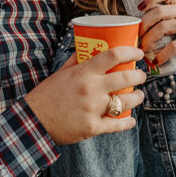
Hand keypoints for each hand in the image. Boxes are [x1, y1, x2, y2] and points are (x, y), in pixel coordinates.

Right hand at [25, 47, 145, 144]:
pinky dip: (127, 122)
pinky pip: (117, 124)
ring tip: (139, 95)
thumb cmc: (46, 95)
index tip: (138, 52)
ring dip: (137, 97)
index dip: (130, 51)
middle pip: (125, 78)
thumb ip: (76, 62)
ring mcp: (93, 109)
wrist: (34, 121)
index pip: (112, 55)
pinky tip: (131, 120)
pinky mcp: (93, 127)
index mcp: (83, 72)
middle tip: (141, 75)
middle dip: (139, 75)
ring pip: (126, 101)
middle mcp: (91, 89)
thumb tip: (86, 49)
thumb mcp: (60, 73)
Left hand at [138, 0, 175, 69]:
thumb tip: (139, 23)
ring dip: (150, 40)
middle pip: (159, 11)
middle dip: (144, 24)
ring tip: (144, 49)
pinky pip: (174, 46)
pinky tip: (157, 60)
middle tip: (138, 35)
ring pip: (164, 27)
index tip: (139, 9)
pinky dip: (163, 54)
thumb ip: (168, 18)